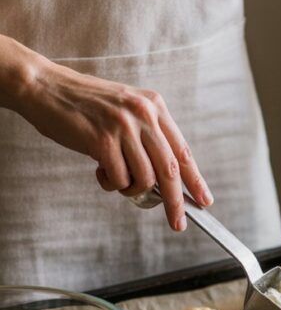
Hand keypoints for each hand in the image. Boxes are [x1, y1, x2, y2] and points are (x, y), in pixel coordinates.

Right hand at [14, 52, 211, 230]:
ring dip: (130, 189)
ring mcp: (124, 126)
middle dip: (176, 202)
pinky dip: (111, 183)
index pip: (183, 150)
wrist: (45, 86)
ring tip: (114, 177)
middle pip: (170, 169)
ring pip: (144, 178)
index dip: (196, 179)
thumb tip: (162, 181)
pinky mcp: (103, 139)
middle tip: (178, 223)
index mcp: (154, 106)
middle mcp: (144, 114)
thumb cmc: (84, 105)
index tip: (205, 200)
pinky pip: (119, 179)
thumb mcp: (125, 111)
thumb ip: (146, 138)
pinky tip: (100, 171)